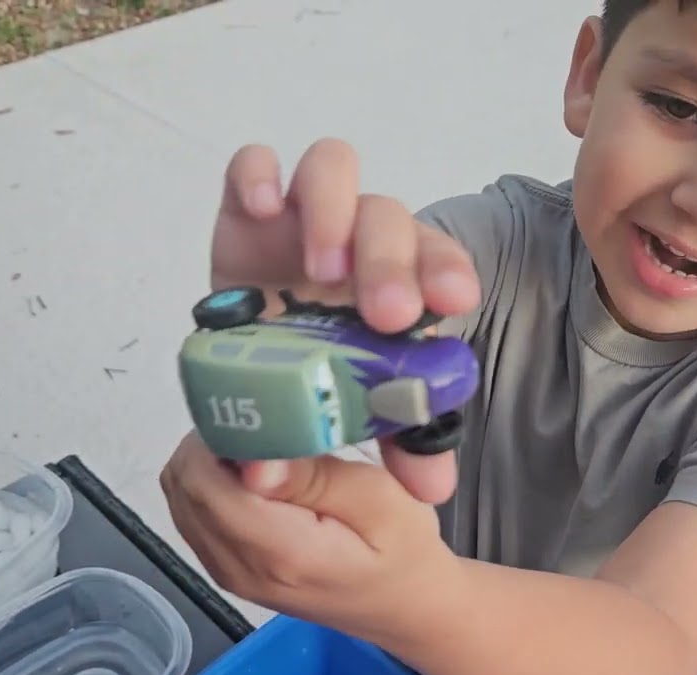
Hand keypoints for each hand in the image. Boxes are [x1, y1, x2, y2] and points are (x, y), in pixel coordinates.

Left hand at [159, 430, 461, 645]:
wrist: (407, 606)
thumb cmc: (403, 548)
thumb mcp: (379, 500)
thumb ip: (314, 476)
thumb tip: (253, 460)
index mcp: (278, 552)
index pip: (202, 480)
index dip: (218, 432)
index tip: (260, 410)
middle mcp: (238, 567)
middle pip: (183, 483)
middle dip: (213, 439)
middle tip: (266, 422)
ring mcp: (226, 572)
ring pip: (180, 494)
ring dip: (210, 459)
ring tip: (266, 447)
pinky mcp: (225, 567)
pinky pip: (192, 511)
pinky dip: (212, 481)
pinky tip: (258, 474)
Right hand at [207, 138, 480, 502]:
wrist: (255, 369)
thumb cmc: (319, 381)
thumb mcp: (360, 416)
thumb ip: (401, 443)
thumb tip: (433, 488)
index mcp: (399, 283)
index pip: (436, 256)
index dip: (444, 269)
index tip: (450, 300)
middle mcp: (356, 241)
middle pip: (386, 214)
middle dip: (389, 258)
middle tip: (382, 313)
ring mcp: (301, 218)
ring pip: (331, 169)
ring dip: (332, 211)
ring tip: (317, 269)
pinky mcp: (245, 212)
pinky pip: (251, 164)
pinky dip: (255, 174)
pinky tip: (262, 208)